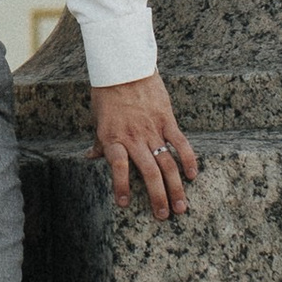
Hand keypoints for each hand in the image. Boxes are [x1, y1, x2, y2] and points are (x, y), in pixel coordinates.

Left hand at [92, 73, 199, 219]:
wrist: (125, 66)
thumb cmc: (107, 93)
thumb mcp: (98, 119)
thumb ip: (98, 141)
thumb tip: (89, 156)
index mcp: (113, 138)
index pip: (117, 167)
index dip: (120, 186)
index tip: (124, 204)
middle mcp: (133, 137)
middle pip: (149, 172)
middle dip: (157, 197)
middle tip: (163, 215)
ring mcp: (152, 129)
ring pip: (167, 163)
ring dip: (175, 187)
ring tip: (180, 207)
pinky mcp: (167, 119)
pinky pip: (180, 143)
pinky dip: (188, 159)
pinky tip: (192, 175)